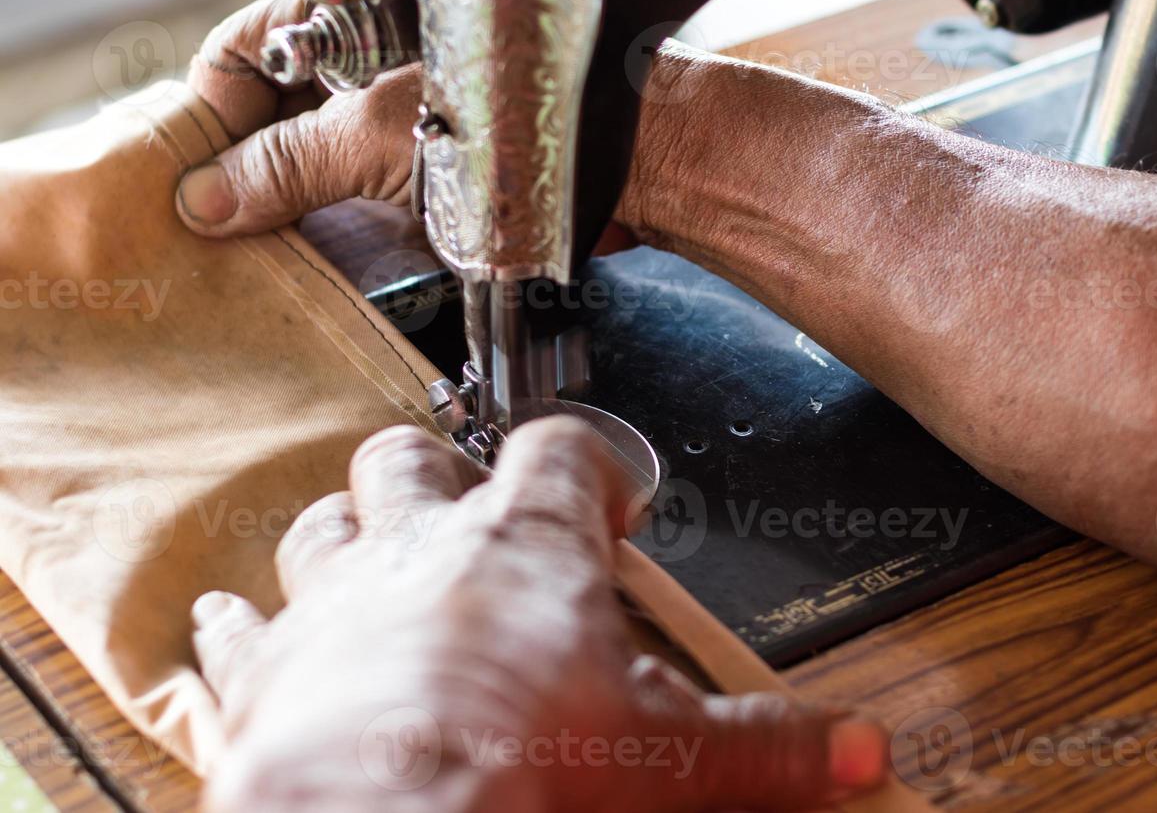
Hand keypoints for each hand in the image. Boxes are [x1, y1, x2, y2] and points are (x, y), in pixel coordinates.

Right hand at [174, 0, 696, 248]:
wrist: (634, 163)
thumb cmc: (521, 121)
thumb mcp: (380, 136)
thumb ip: (289, 164)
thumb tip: (203, 200)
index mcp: (360, 4)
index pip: (248, 43)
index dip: (209, 105)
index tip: (181, 170)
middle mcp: (377, 52)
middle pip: (274, 105)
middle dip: (235, 163)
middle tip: (200, 226)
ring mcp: (406, 112)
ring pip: (312, 155)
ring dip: (276, 203)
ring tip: (237, 253)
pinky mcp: (432, 166)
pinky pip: (356, 194)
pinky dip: (323, 226)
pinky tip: (295, 260)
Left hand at [193, 419, 887, 812]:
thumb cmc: (521, 774)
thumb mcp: (671, 759)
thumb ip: (768, 745)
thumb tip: (855, 750)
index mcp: (529, 550)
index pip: (561, 452)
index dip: (585, 462)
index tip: (603, 498)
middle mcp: (422, 554)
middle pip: (413, 461)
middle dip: (436, 472)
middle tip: (462, 507)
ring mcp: (334, 605)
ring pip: (323, 525)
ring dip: (343, 532)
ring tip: (365, 551)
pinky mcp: (265, 675)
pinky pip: (235, 629)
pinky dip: (237, 627)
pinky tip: (231, 623)